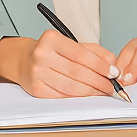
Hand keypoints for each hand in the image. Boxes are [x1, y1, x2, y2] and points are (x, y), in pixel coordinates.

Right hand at [0, 31, 119, 97]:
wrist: (23, 60)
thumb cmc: (50, 51)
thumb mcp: (72, 43)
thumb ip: (94, 51)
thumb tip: (113, 63)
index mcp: (51, 39)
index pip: (81, 54)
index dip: (100, 65)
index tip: (113, 72)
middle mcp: (42, 55)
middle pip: (77, 72)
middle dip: (99, 81)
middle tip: (112, 86)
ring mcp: (37, 73)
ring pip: (70, 87)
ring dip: (91, 91)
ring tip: (103, 91)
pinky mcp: (35, 89)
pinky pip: (61, 96)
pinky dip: (77, 97)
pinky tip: (87, 95)